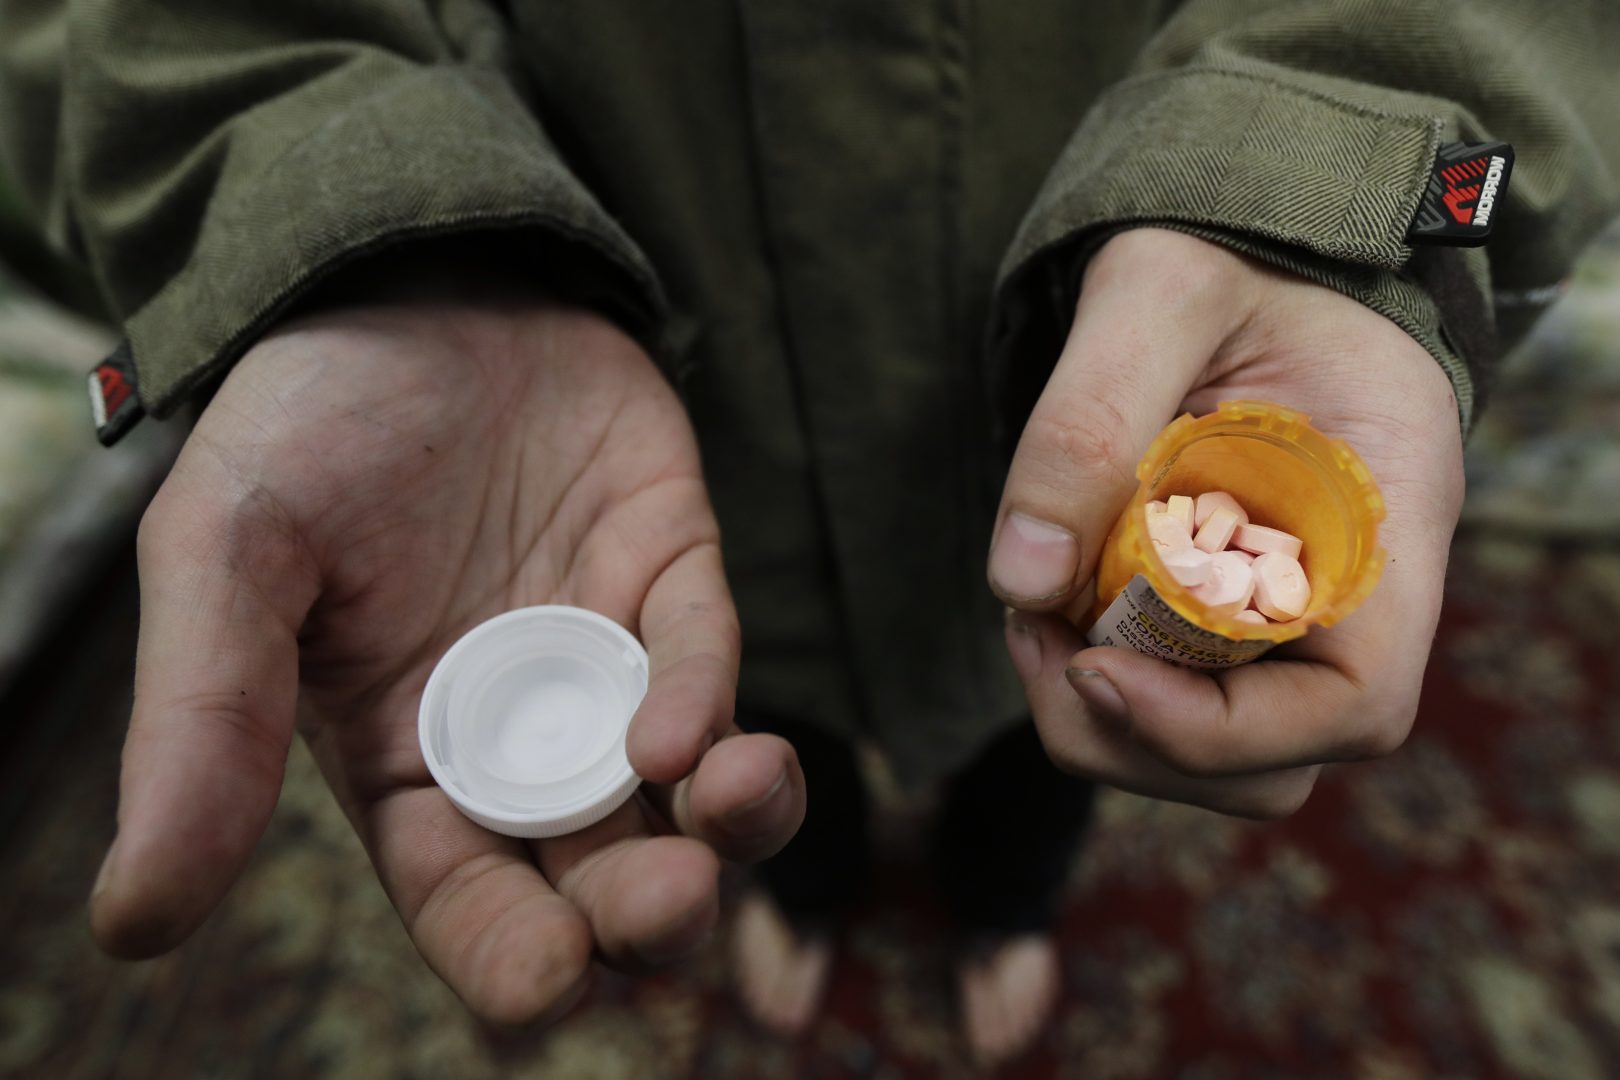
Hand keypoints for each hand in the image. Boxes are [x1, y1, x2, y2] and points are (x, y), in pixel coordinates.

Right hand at [91, 270, 804, 1021]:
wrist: (399, 277)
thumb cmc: (304, 422)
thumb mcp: (226, 556)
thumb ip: (204, 723)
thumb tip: (134, 916)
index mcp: (408, 760)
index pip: (468, 900)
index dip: (511, 958)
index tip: (546, 986)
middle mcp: (521, 732)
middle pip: (601, 869)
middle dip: (644, 911)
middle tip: (665, 908)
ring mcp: (606, 655)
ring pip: (689, 790)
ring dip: (727, 830)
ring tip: (720, 828)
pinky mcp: (671, 572)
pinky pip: (705, 657)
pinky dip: (706, 699)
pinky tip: (688, 728)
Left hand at [989, 228, 1463, 818]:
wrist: (1253, 248)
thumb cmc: (1232, 251)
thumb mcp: (1158, 289)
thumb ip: (1089, 416)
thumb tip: (1022, 580)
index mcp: (1386, 516)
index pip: (1354, 702)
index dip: (1221, 731)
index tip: (1095, 669)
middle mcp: (1356, 596)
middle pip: (1269, 761)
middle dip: (1132, 734)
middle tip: (1034, 632)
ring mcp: (1294, 619)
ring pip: (1215, 755)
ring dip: (1102, 717)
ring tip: (1034, 613)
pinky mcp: (1231, 621)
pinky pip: (1173, 699)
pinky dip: (1093, 682)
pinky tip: (1045, 601)